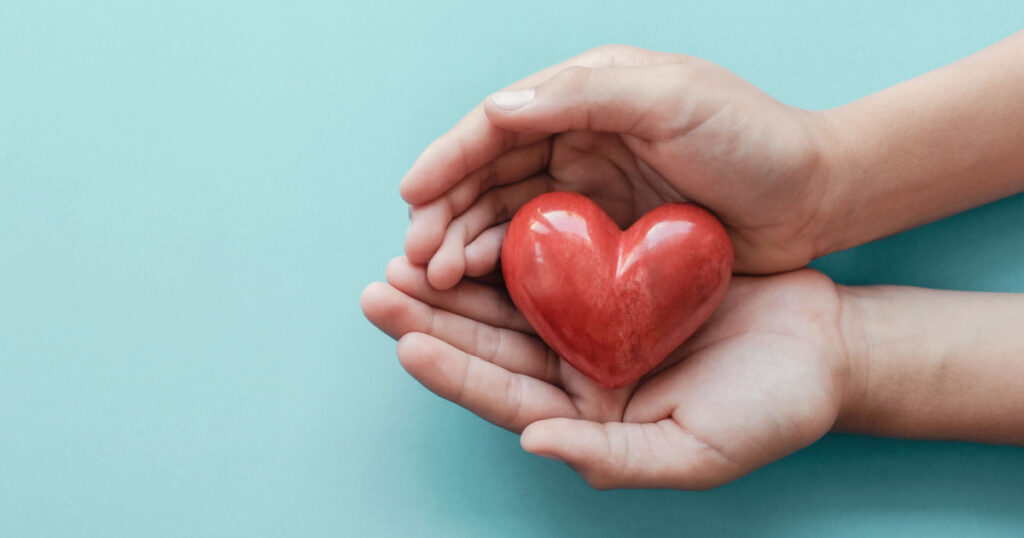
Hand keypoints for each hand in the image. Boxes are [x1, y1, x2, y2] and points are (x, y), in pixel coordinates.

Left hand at [361, 257, 852, 488]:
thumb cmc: (771, 409)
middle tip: (379, 288)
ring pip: (509, 303)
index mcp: (589, 419)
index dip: (453, 372)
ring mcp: (594, 326)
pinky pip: (552, 262)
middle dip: (431, 318)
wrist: (824, 347)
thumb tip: (535, 442)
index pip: (505, 397)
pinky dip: (512, 245)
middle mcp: (579, 375)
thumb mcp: (695, 450)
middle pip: (490, 346)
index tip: (406, 340)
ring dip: (457, 280)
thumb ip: (614, 456)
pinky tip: (477, 225)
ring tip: (405, 256)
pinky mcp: (614, 281)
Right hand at [400, 44, 837, 286]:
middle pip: (491, 174)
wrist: (816, 197)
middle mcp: (579, 137)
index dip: (449, 158)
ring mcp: (590, 190)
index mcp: (588, 94)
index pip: (499, 124)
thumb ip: (586, 95)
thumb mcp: (674, 99)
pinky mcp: (606, 237)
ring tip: (436, 279)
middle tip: (415, 258)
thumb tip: (495, 110)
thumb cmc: (754, 138)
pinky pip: (540, 252)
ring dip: (465, 244)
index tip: (411, 195)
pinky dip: (505, 267)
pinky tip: (480, 287)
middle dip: (446, 212)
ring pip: (507, 215)